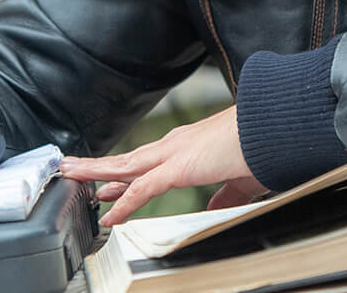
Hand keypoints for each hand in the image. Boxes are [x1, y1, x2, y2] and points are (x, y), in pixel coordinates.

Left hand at [60, 105, 266, 226]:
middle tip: (72, 172)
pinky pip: (143, 188)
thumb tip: (215, 208)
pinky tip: (109, 217)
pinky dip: (124, 203)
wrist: (276, 130)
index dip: (124, 173)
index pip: (149, 161)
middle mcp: (177, 145)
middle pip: (129, 160)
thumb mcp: (241, 179)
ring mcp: (176, 154)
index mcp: (190, 146)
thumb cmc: (264, 148)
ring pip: (126, 167)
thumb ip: (225, 195)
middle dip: (99, 167)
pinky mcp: (180, 167)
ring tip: (70, 176)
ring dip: (96, 173)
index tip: (105, 183)